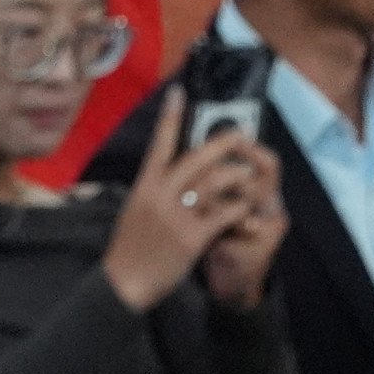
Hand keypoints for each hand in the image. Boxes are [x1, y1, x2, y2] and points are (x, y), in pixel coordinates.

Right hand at [104, 96, 277, 312]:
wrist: (125, 281)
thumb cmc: (130, 246)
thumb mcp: (135, 209)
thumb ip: (153, 188)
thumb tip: (169, 169)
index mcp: (144, 185)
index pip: (159, 144)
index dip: (170, 117)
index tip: (179, 93)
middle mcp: (160, 195)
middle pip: (196, 158)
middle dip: (222, 143)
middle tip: (239, 133)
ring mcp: (176, 215)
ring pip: (215, 183)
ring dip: (236, 177)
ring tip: (247, 175)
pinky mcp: (192, 237)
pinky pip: (223, 215)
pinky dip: (238, 209)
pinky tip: (246, 208)